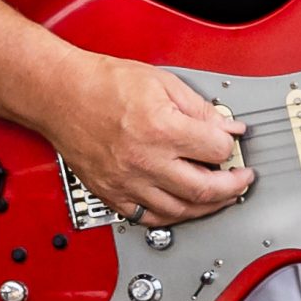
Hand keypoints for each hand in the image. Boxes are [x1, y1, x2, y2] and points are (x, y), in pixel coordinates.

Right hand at [41, 55, 252, 226]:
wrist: (60, 95)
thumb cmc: (103, 84)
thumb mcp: (161, 82)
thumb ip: (199, 108)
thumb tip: (226, 127)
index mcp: (162, 129)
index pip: (216, 150)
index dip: (231, 146)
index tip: (232, 143)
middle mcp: (146, 161)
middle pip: (205, 189)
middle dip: (232, 187)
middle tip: (240, 180)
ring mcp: (127, 182)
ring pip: (179, 211)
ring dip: (206, 207)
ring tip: (218, 197)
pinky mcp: (111, 193)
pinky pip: (147, 218)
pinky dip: (170, 216)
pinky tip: (181, 207)